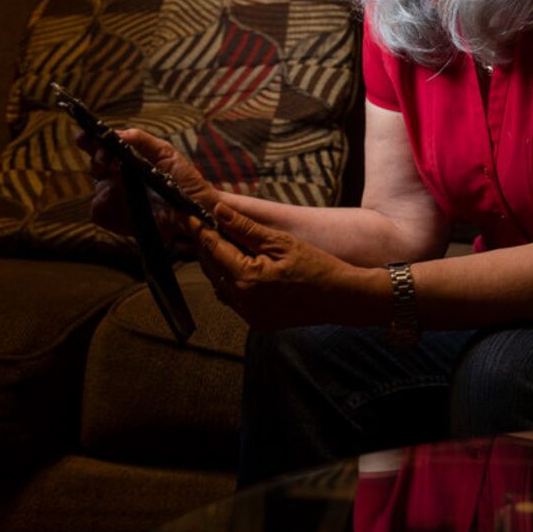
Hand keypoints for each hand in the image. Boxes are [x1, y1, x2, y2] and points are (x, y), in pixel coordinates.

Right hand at [77, 127, 218, 237]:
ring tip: (115, 176)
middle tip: (105, 158)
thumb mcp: (166, 153)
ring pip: (96, 189)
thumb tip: (117, 133)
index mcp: (126, 159)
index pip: (101, 147)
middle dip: (96, 158)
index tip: (85, 136)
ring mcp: (117, 200)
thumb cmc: (183, 179)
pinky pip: (99, 212)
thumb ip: (141, 140)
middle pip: (94, 166)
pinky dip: (104, 204)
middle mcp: (118, 178)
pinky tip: (115, 198)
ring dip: (104, 183)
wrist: (197, 209)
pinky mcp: (118, 219)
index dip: (90, 140)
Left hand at [188, 203, 366, 330]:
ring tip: (221, 242)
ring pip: (219, 285)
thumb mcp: (281, 242)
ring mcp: (250, 315)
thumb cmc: (317, 266)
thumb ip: (246, 228)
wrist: (342, 298)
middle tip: (203, 224)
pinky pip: (233, 300)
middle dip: (206, 245)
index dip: (201, 229)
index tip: (190, 214)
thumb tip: (218, 210)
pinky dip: (231, 282)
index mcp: (248, 278)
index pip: (213, 248)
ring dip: (217, 264)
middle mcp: (243, 301)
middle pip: (211, 267)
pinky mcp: (257, 322)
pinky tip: (239, 267)